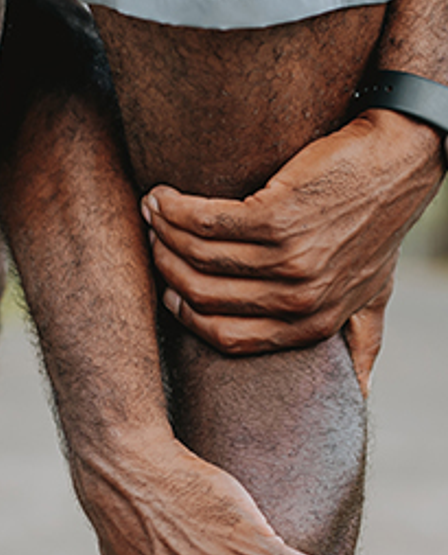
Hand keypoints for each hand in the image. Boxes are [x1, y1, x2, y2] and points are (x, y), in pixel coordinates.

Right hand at [140, 109, 444, 375]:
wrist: (402, 159)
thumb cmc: (381, 223)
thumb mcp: (375, 293)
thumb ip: (361, 340)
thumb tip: (361, 394)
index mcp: (311, 325)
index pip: (225, 336)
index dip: (187, 315)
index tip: (169, 291)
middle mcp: (299, 298)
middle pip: (204, 296)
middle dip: (167, 268)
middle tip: (153, 244)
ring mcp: (289, 259)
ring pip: (200, 256)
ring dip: (165, 234)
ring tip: (152, 214)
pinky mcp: (279, 217)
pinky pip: (208, 223)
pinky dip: (175, 210)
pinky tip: (162, 198)